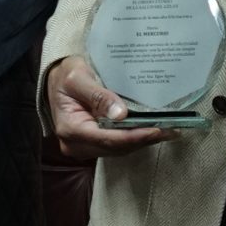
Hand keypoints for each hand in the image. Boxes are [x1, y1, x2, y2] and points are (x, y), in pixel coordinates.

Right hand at [45, 56, 177, 159]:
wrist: (54, 80)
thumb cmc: (64, 76)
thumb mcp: (78, 78)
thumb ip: (98, 95)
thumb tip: (121, 114)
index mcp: (71, 129)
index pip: (108, 138)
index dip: (135, 136)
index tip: (157, 130)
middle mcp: (76, 144)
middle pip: (116, 147)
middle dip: (144, 139)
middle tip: (171, 130)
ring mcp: (83, 147)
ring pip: (118, 149)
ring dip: (142, 141)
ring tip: (167, 131)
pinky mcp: (91, 144)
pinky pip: (116, 145)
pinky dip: (134, 138)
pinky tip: (151, 130)